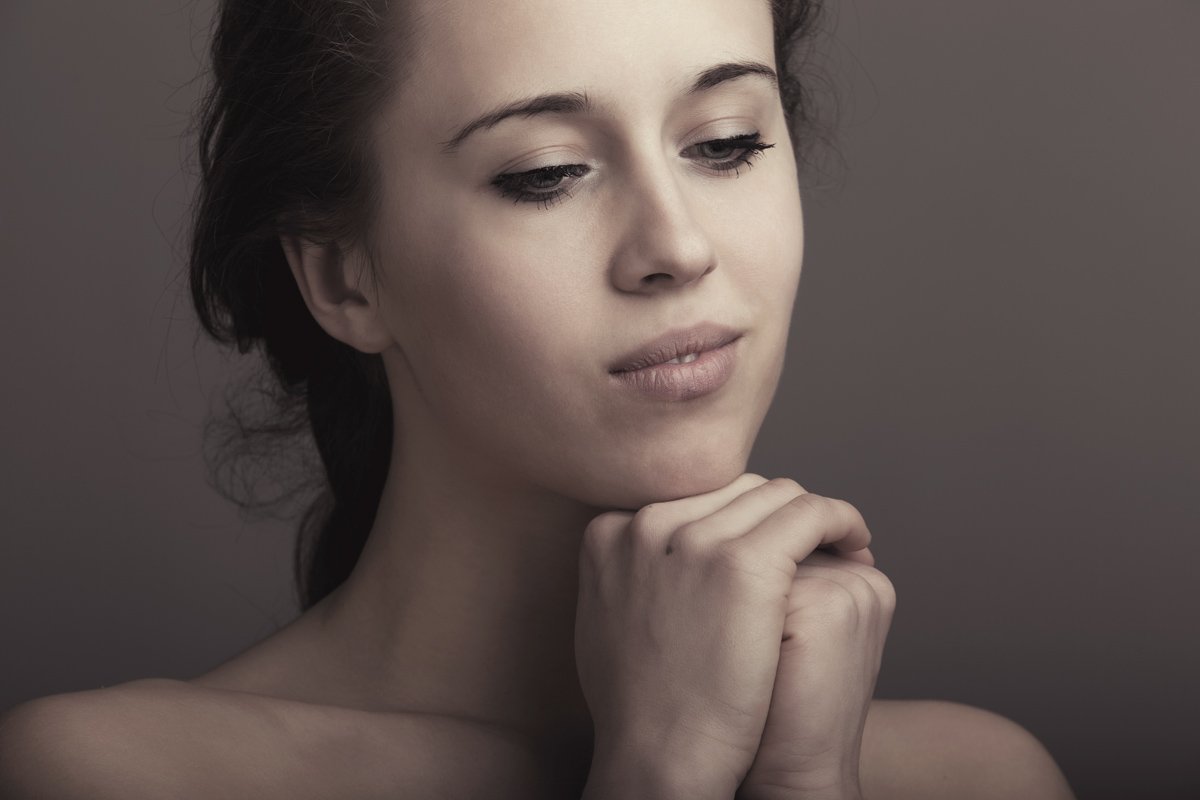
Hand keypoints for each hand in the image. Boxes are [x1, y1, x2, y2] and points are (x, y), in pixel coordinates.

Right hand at [575, 474, 874, 797]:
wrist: (658, 755)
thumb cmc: (637, 705)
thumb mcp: (605, 619)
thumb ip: (628, 575)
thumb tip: (651, 557)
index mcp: (609, 533)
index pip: (691, 499)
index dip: (733, 520)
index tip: (761, 542)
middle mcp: (646, 523)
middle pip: (733, 491)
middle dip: (774, 514)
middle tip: (808, 541)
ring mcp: (693, 540)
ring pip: (775, 496)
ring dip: (811, 515)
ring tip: (839, 540)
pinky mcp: (743, 562)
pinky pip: (809, 515)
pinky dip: (839, 520)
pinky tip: (854, 541)